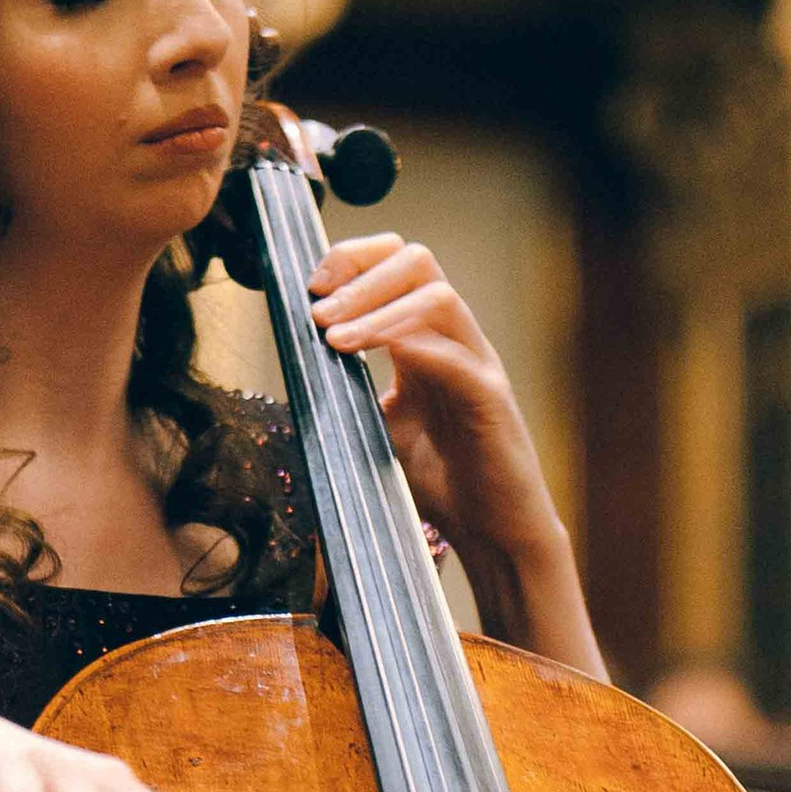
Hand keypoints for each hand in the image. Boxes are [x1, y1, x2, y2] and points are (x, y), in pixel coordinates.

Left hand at [308, 234, 564, 570]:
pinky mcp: (491, 398)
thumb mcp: (378, 425)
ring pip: (437, 297)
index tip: (312, 286)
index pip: (396, 264)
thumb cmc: (442, 480)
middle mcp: (455, 340)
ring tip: (333, 339)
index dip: (352, 260)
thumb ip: (350, 390)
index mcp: (427, 339)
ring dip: (376, 307)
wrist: (493, 531)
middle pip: (417, 261)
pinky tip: (367, 358)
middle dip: (360, 273)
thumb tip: (297, 364)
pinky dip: (408, 345)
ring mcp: (477, 364)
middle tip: (318, 310)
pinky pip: (455, 355)